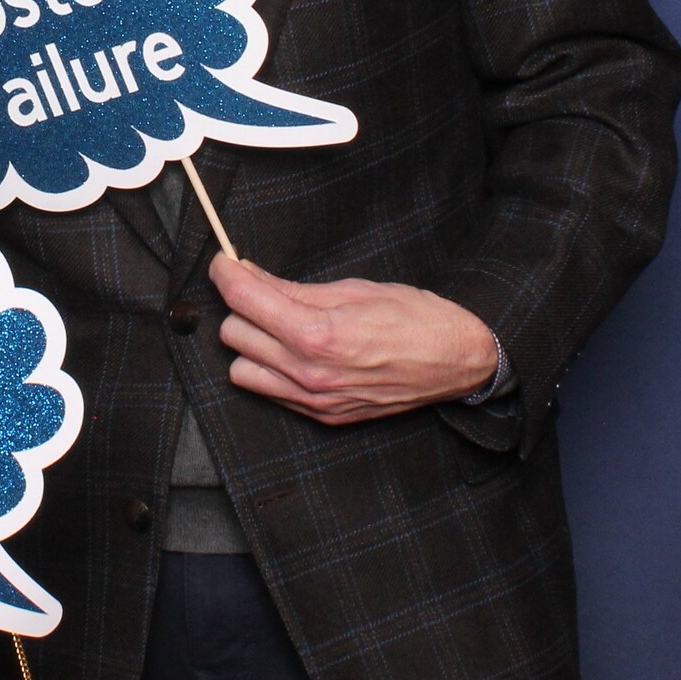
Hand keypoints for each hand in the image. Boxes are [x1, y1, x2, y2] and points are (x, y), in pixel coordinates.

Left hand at [210, 255, 500, 426]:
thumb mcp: (353, 289)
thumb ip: (293, 288)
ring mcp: (315, 401)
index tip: (224, 263)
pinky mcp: (323, 417)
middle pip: (234, 334)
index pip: (244, 301)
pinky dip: (271, 369)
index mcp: (318, 335)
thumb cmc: (414, 317)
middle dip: (243, 306)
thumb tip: (249, 274)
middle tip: (261, 289)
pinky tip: (294, 352)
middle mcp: (310, 374)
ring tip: (277, 326)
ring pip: (241, 370)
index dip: (225, 274)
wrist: (456, 362)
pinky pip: (270, 393)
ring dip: (251, 343)